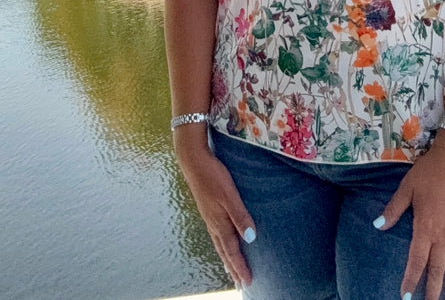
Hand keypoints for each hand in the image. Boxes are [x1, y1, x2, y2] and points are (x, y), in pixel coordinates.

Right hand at [176, 139, 256, 287]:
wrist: (193, 160)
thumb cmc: (213, 175)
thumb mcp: (229, 194)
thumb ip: (240, 215)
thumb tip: (251, 238)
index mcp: (219, 222)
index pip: (232, 250)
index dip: (240, 266)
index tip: (247, 282)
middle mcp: (213, 223)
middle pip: (224, 251)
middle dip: (232, 268)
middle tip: (240, 284)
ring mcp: (208, 216)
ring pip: (219, 244)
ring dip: (226, 259)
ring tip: (231, 270)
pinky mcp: (207, 208)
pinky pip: (215, 234)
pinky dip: (220, 245)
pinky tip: (222, 241)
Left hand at [376, 139, 444, 299]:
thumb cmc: (429, 172)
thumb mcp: (407, 188)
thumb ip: (394, 209)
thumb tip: (378, 225)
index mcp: (425, 228)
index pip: (416, 262)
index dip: (410, 280)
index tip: (405, 296)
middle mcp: (443, 237)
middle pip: (437, 271)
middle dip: (432, 292)